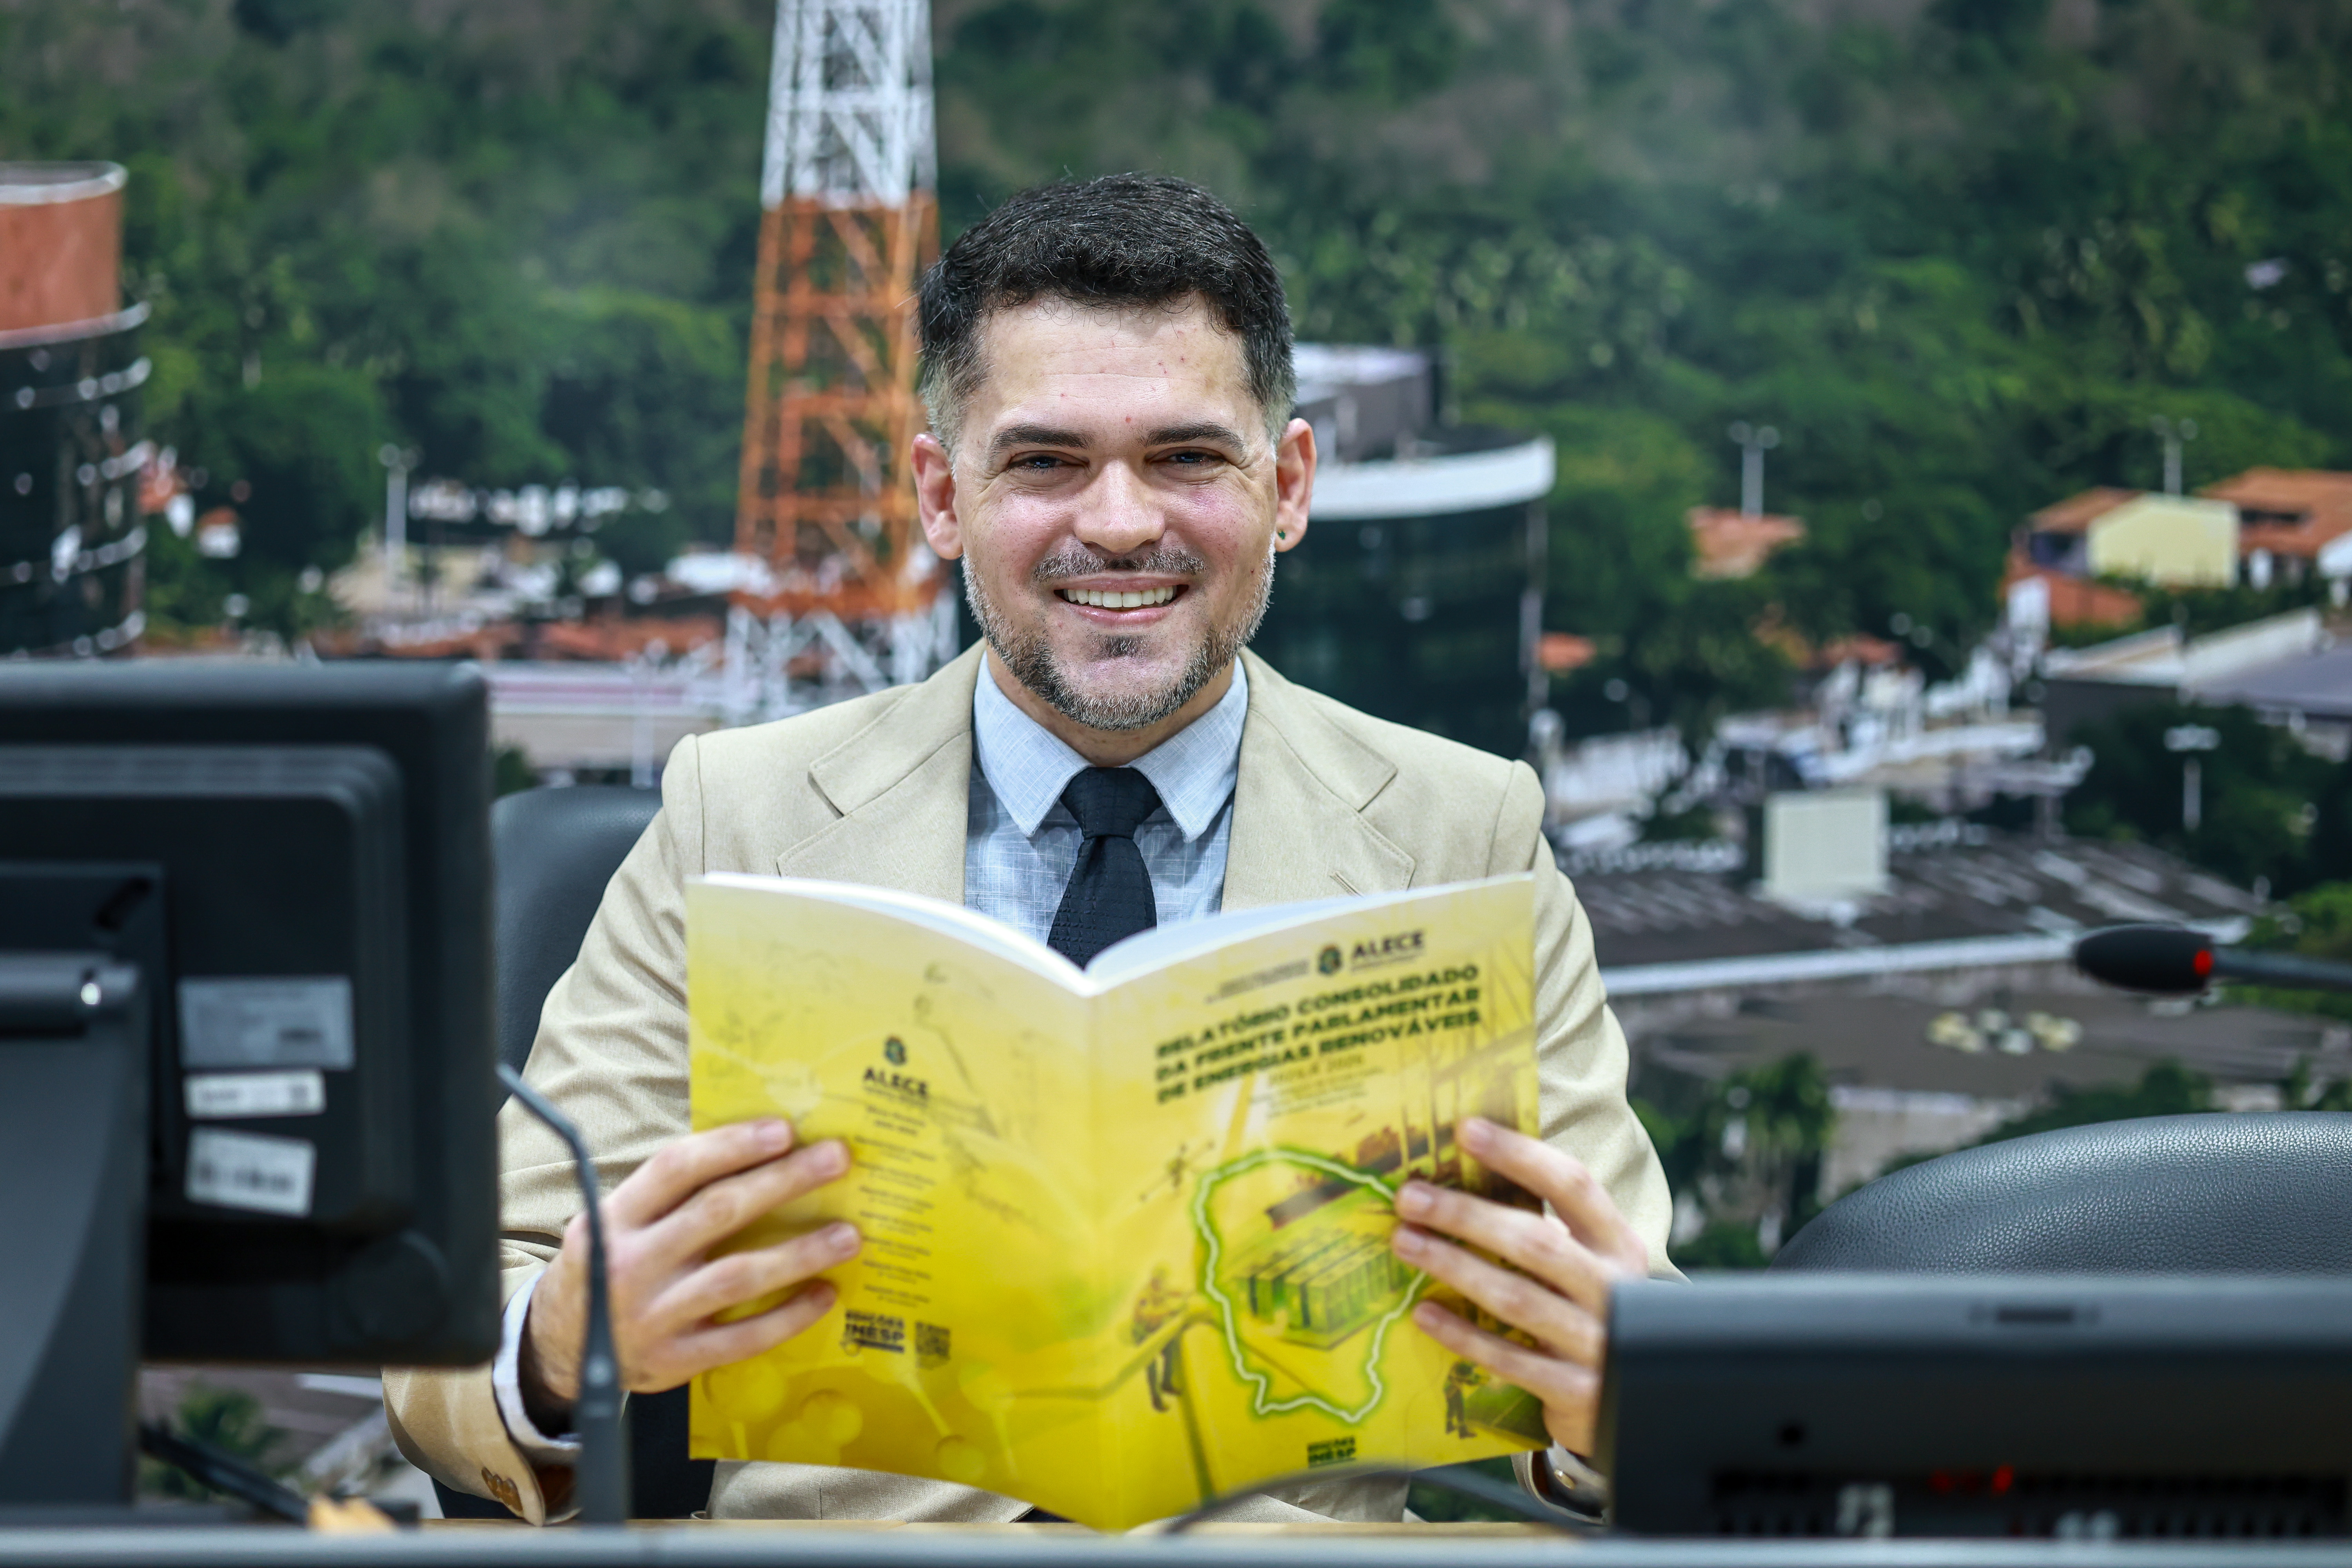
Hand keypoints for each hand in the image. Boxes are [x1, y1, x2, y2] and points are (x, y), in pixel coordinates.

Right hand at [521, 1118, 856, 1425]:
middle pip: (716, 1212)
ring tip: (848, 1234)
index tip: (784, 1130)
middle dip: (781, 1182)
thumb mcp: (617, 1223)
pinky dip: (787, 1317)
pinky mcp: (674, 1360)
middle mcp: (629, 1264)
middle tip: (836, 1160)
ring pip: (736, 1276)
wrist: (560, 1348)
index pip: (676, 1168)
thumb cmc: (609, 1268)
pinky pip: (742, 1338)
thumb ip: (669, 1196)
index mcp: (615, 1218)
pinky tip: (824, 1295)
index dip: (731, 1145)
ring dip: (798, 1253)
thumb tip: (757, 1152)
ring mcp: (652, 1315)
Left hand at [1390, 1115, 1650, 1454]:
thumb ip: (1549, 1228)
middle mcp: (1614, 1290)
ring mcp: (1597, 1344)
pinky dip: (1463, 1334)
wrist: (1634, 1401)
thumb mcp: (1589, 1265)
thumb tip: (1465, 1177)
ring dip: (1454, 1266)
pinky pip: (1508, 1359)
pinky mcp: (1575, 1392)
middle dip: (1466, 1214)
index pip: (1572, 1185)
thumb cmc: (1591, 1314)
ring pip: (1516, 1297)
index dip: (1519, 1155)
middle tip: (1409, 1197)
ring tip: (1405, 1241)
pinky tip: (1423, 1312)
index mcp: (1619, 1245)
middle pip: (1535, 1241)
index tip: (1465, 1130)